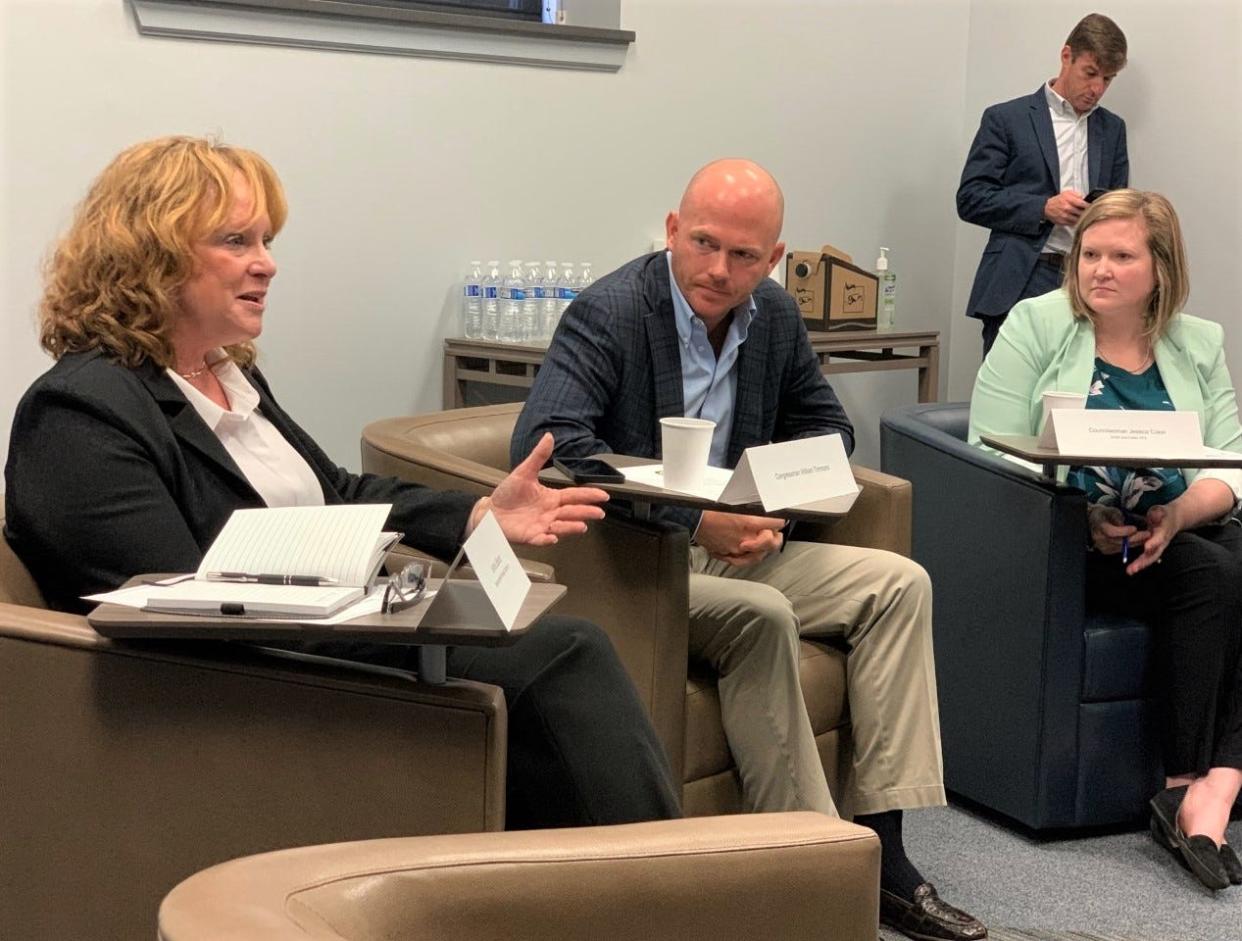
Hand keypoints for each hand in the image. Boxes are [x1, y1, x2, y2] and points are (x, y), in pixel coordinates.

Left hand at [468, 433, 607, 545]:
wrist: (490, 511)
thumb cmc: (507, 495)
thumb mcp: (524, 472)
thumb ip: (538, 456)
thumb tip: (548, 437)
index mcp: (551, 497)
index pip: (574, 495)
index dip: (589, 495)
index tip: (603, 495)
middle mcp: (550, 512)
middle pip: (572, 512)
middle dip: (586, 512)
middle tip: (599, 513)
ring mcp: (542, 525)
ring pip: (561, 526)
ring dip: (572, 527)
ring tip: (582, 526)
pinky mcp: (531, 536)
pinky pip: (541, 539)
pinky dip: (547, 539)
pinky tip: (553, 536)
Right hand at [694, 510, 784, 566]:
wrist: (695, 520)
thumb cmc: (712, 510)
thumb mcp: (737, 505)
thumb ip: (754, 511)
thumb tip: (766, 513)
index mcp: (750, 523)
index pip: (777, 524)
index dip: (780, 521)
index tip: (780, 520)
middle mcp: (746, 539)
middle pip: (773, 543)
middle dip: (776, 537)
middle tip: (774, 532)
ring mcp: (738, 550)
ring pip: (760, 554)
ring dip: (764, 548)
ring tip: (762, 542)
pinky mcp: (729, 555)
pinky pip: (744, 561)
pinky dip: (749, 557)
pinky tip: (749, 552)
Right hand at [1044, 189, 1088, 225]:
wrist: (1047, 207)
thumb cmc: (1058, 200)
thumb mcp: (1067, 193)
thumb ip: (1077, 194)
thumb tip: (1084, 198)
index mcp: (1069, 200)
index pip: (1082, 204)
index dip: (1089, 205)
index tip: (1092, 206)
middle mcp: (1067, 208)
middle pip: (1081, 212)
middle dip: (1086, 212)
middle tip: (1090, 212)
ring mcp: (1065, 216)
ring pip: (1078, 219)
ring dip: (1082, 218)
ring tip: (1084, 216)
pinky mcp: (1063, 222)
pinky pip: (1073, 223)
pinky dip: (1076, 222)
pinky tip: (1077, 219)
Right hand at [1087, 504, 1147, 556]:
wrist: (1093, 521)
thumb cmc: (1104, 514)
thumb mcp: (1112, 512)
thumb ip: (1120, 518)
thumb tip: (1131, 526)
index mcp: (1099, 526)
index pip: (1111, 532)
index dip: (1124, 531)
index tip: (1135, 528)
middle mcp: (1099, 538)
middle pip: (1119, 541)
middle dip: (1135, 538)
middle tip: (1147, 534)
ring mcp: (1102, 546)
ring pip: (1122, 547)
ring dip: (1135, 542)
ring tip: (1146, 537)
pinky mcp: (1106, 551)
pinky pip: (1121, 550)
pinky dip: (1130, 545)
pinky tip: (1138, 541)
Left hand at [1127, 503, 1182, 574]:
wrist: (1174, 520)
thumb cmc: (1164, 514)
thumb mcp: (1161, 510)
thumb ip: (1157, 513)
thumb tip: (1154, 514)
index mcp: (1163, 531)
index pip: (1159, 538)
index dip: (1154, 542)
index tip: (1147, 547)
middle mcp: (1161, 542)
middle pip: (1154, 553)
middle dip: (1144, 561)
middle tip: (1134, 568)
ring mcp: (1158, 547)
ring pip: (1150, 558)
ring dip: (1140, 565)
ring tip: (1130, 571)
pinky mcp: (1153, 549)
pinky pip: (1146, 558)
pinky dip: (1139, 564)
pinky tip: (1130, 570)